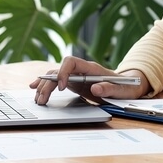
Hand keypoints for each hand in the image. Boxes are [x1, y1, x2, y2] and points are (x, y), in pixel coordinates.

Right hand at [30, 55, 149, 104]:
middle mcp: (81, 69)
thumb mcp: (122, 90)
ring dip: (44, 86)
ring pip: (54, 76)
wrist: (128, 86)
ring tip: (38, 99)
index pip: (70, 62)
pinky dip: (45, 84)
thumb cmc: (126, 87)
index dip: (63, 73)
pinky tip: (35, 88)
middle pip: (58, 70)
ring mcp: (76, 76)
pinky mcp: (74, 83)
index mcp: (91, 68)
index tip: (61, 87)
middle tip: (42, 99)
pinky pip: (56, 81)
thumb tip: (97, 88)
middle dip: (48, 83)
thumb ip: (110, 88)